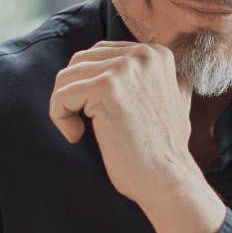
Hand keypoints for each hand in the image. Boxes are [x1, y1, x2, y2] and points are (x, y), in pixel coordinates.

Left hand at [48, 41, 225, 232]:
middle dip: (74, 93)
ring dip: (65, 106)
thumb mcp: (171, 100)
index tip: (98, 114)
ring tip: (79, 131)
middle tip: (83, 124)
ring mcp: (124, 69)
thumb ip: (151, 79)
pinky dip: (60, 117)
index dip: (89, 85)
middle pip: (80, 61)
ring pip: (67, 77)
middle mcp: (142, 55)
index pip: (100, 54)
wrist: (168, 178)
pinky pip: (62, 95)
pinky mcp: (106, 88)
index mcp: (156, 54)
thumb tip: (123, 70)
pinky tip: (76, 136)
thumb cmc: (164, 149)